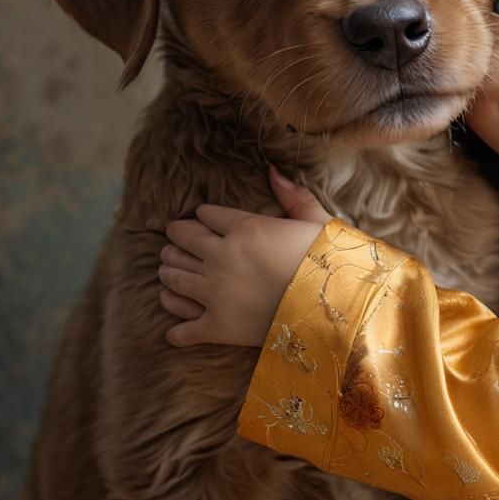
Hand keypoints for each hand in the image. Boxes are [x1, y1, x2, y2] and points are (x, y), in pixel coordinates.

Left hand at [158, 167, 331, 347]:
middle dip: (176, 238)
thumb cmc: (328, 261)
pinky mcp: (218, 327)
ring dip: (168, 272)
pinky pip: (185, 327)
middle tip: (171, 240)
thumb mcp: (316, 220)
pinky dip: (175, 328)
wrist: (333, 310)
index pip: (208, 215)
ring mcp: (216, 293)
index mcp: (244, 228)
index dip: (202, 215)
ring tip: (165, 270)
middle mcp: (222, 258)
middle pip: (184, 242)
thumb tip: (273, 170)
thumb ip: (292, 195)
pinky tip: (171, 330)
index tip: (200, 217)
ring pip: (176, 278)